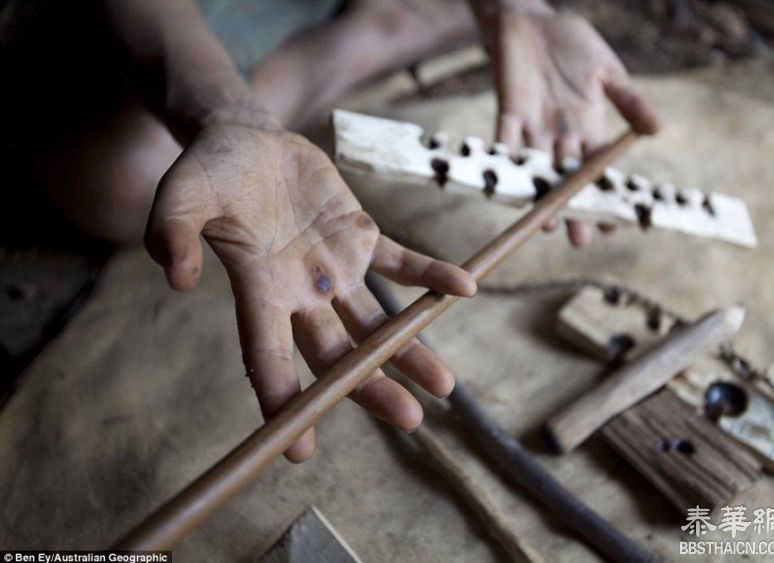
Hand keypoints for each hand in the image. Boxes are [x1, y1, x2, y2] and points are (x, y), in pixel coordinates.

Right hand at [144, 114, 476, 461]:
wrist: (248, 140)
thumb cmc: (209, 171)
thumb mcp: (182, 192)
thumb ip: (172, 229)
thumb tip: (178, 276)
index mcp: (256, 288)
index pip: (268, 353)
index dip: (282, 397)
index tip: (299, 448)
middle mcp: (300, 292)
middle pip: (337, 353)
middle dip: (370, 386)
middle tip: (409, 420)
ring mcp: (335, 269)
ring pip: (376, 321)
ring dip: (409, 349)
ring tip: (444, 386)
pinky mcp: (360, 239)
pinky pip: (401, 263)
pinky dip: (430, 275)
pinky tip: (464, 288)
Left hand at [487, 8, 659, 245]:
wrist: (534, 22)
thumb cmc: (574, 45)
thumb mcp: (608, 71)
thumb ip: (628, 100)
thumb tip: (656, 130)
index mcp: (587, 126)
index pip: (598, 169)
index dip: (603, 195)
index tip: (612, 222)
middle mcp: (560, 134)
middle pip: (566, 177)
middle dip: (572, 207)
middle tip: (579, 238)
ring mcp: (534, 125)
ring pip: (537, 168)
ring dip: (540, 195)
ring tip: (544, 223)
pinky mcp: (509, 112)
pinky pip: (505, 138)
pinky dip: (504, 157)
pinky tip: (504, 182)